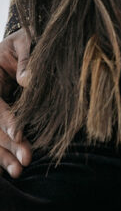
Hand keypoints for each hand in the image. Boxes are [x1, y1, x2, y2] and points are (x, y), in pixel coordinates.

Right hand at [0, 29, 32, 176]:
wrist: (23, 42)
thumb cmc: (26, 39)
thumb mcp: (26, 40)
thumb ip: (27, 57)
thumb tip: (27, 81)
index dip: (7, 120)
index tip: (19, 135)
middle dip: (6, 145)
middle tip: (25, 161)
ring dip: (2, 156)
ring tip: (19, 171)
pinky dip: (1, 154)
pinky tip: (8, 170)